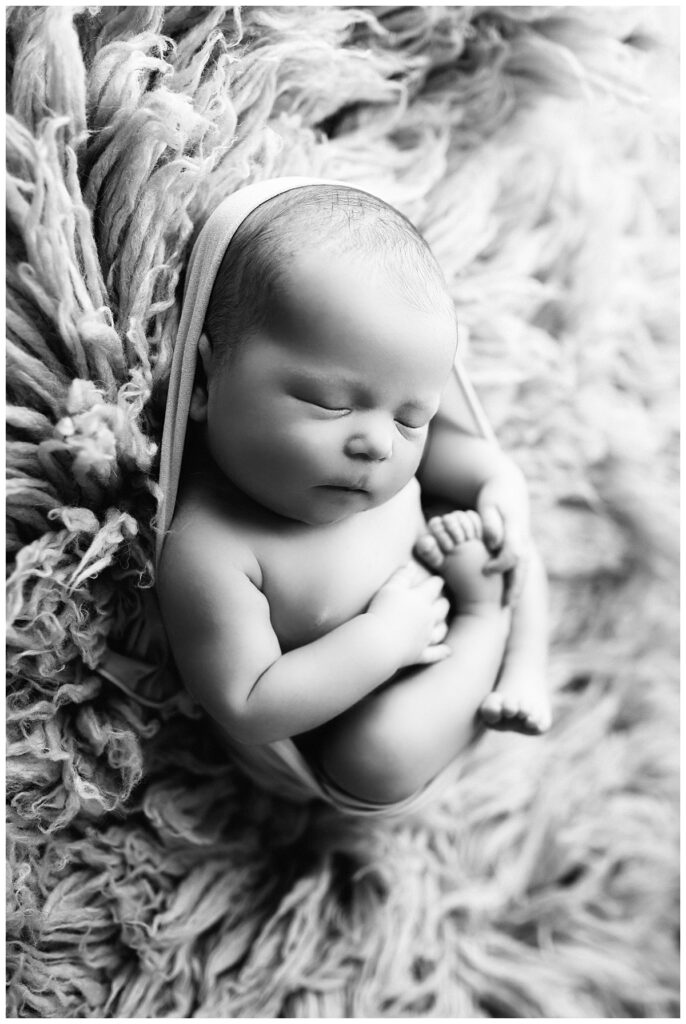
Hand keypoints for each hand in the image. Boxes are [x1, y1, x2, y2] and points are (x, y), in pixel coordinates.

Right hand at [367, 562, 450, 667]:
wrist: (379, 642)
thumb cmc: (382, 611)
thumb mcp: (390, 588)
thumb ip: (401, 575)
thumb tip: (410, 564)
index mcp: (421, 599)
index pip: (434, 586)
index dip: (436, 581)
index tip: (438, 579)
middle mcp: (428, 618)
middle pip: (442, 607)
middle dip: (443, 602)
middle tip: (443, 599)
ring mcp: (425, 637)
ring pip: (440, 630)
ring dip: (443, 624)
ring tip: (443, 622)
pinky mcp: (419, 653)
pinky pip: (434, 653)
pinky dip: (442, 652)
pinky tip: (448, 651)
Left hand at [476, 465, 530, 604]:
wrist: (509, 487)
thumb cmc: (494, 496)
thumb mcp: (489, 504)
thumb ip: (489, 523)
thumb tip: (492, 542)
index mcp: (515, 529)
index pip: (512, 553)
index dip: (500, 564)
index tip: (486, 571)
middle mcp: (523, 539)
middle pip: (522, 568)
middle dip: (514, 587)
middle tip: (505, 606)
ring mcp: (524, 543)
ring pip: (523, 570)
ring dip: (516, 588)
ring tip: (508, 607)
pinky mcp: (521, 546)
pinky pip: (520, 568)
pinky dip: (515, 582)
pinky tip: (508, 596)